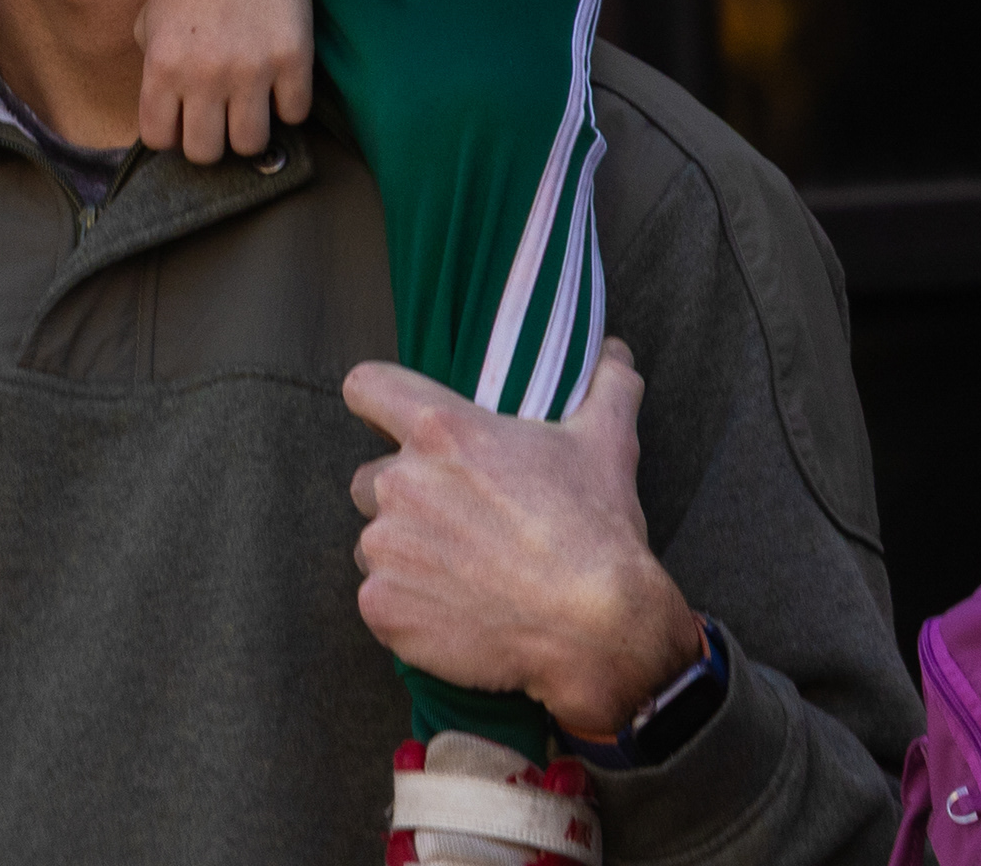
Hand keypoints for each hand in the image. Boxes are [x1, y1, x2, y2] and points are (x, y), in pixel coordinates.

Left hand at [133, 0, 316, 161]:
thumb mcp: (151, 15)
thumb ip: (151, 65)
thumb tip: (164, 112)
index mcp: (163, 64)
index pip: (157, 139)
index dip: (169, 133)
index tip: (181, 118)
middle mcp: (205, 75)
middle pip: (204, 153)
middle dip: (209, 139)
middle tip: (216, 116)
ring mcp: (253, 71)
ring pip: (251, 145)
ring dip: (249, 130)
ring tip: (248, 106)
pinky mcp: (294, 62)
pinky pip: (295, 116)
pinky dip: (288, 105)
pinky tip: (279, 83)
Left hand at [344, 340, 705, 741]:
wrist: (595, 630)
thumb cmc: (596, 531)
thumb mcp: (607, 444)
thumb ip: (605, 386)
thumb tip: (615, 350)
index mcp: (440, 431)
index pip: (365, 388)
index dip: (374, 403)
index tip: (388, 421)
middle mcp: (400, 484)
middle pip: (370, 479)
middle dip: (404, 496)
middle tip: (458, 522)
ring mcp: (386, 549)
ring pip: (375, 543)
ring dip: (405, 553)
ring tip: (463, 574)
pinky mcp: (383, 607)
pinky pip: (381, 599)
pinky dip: (409, 607)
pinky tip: (457, 614)